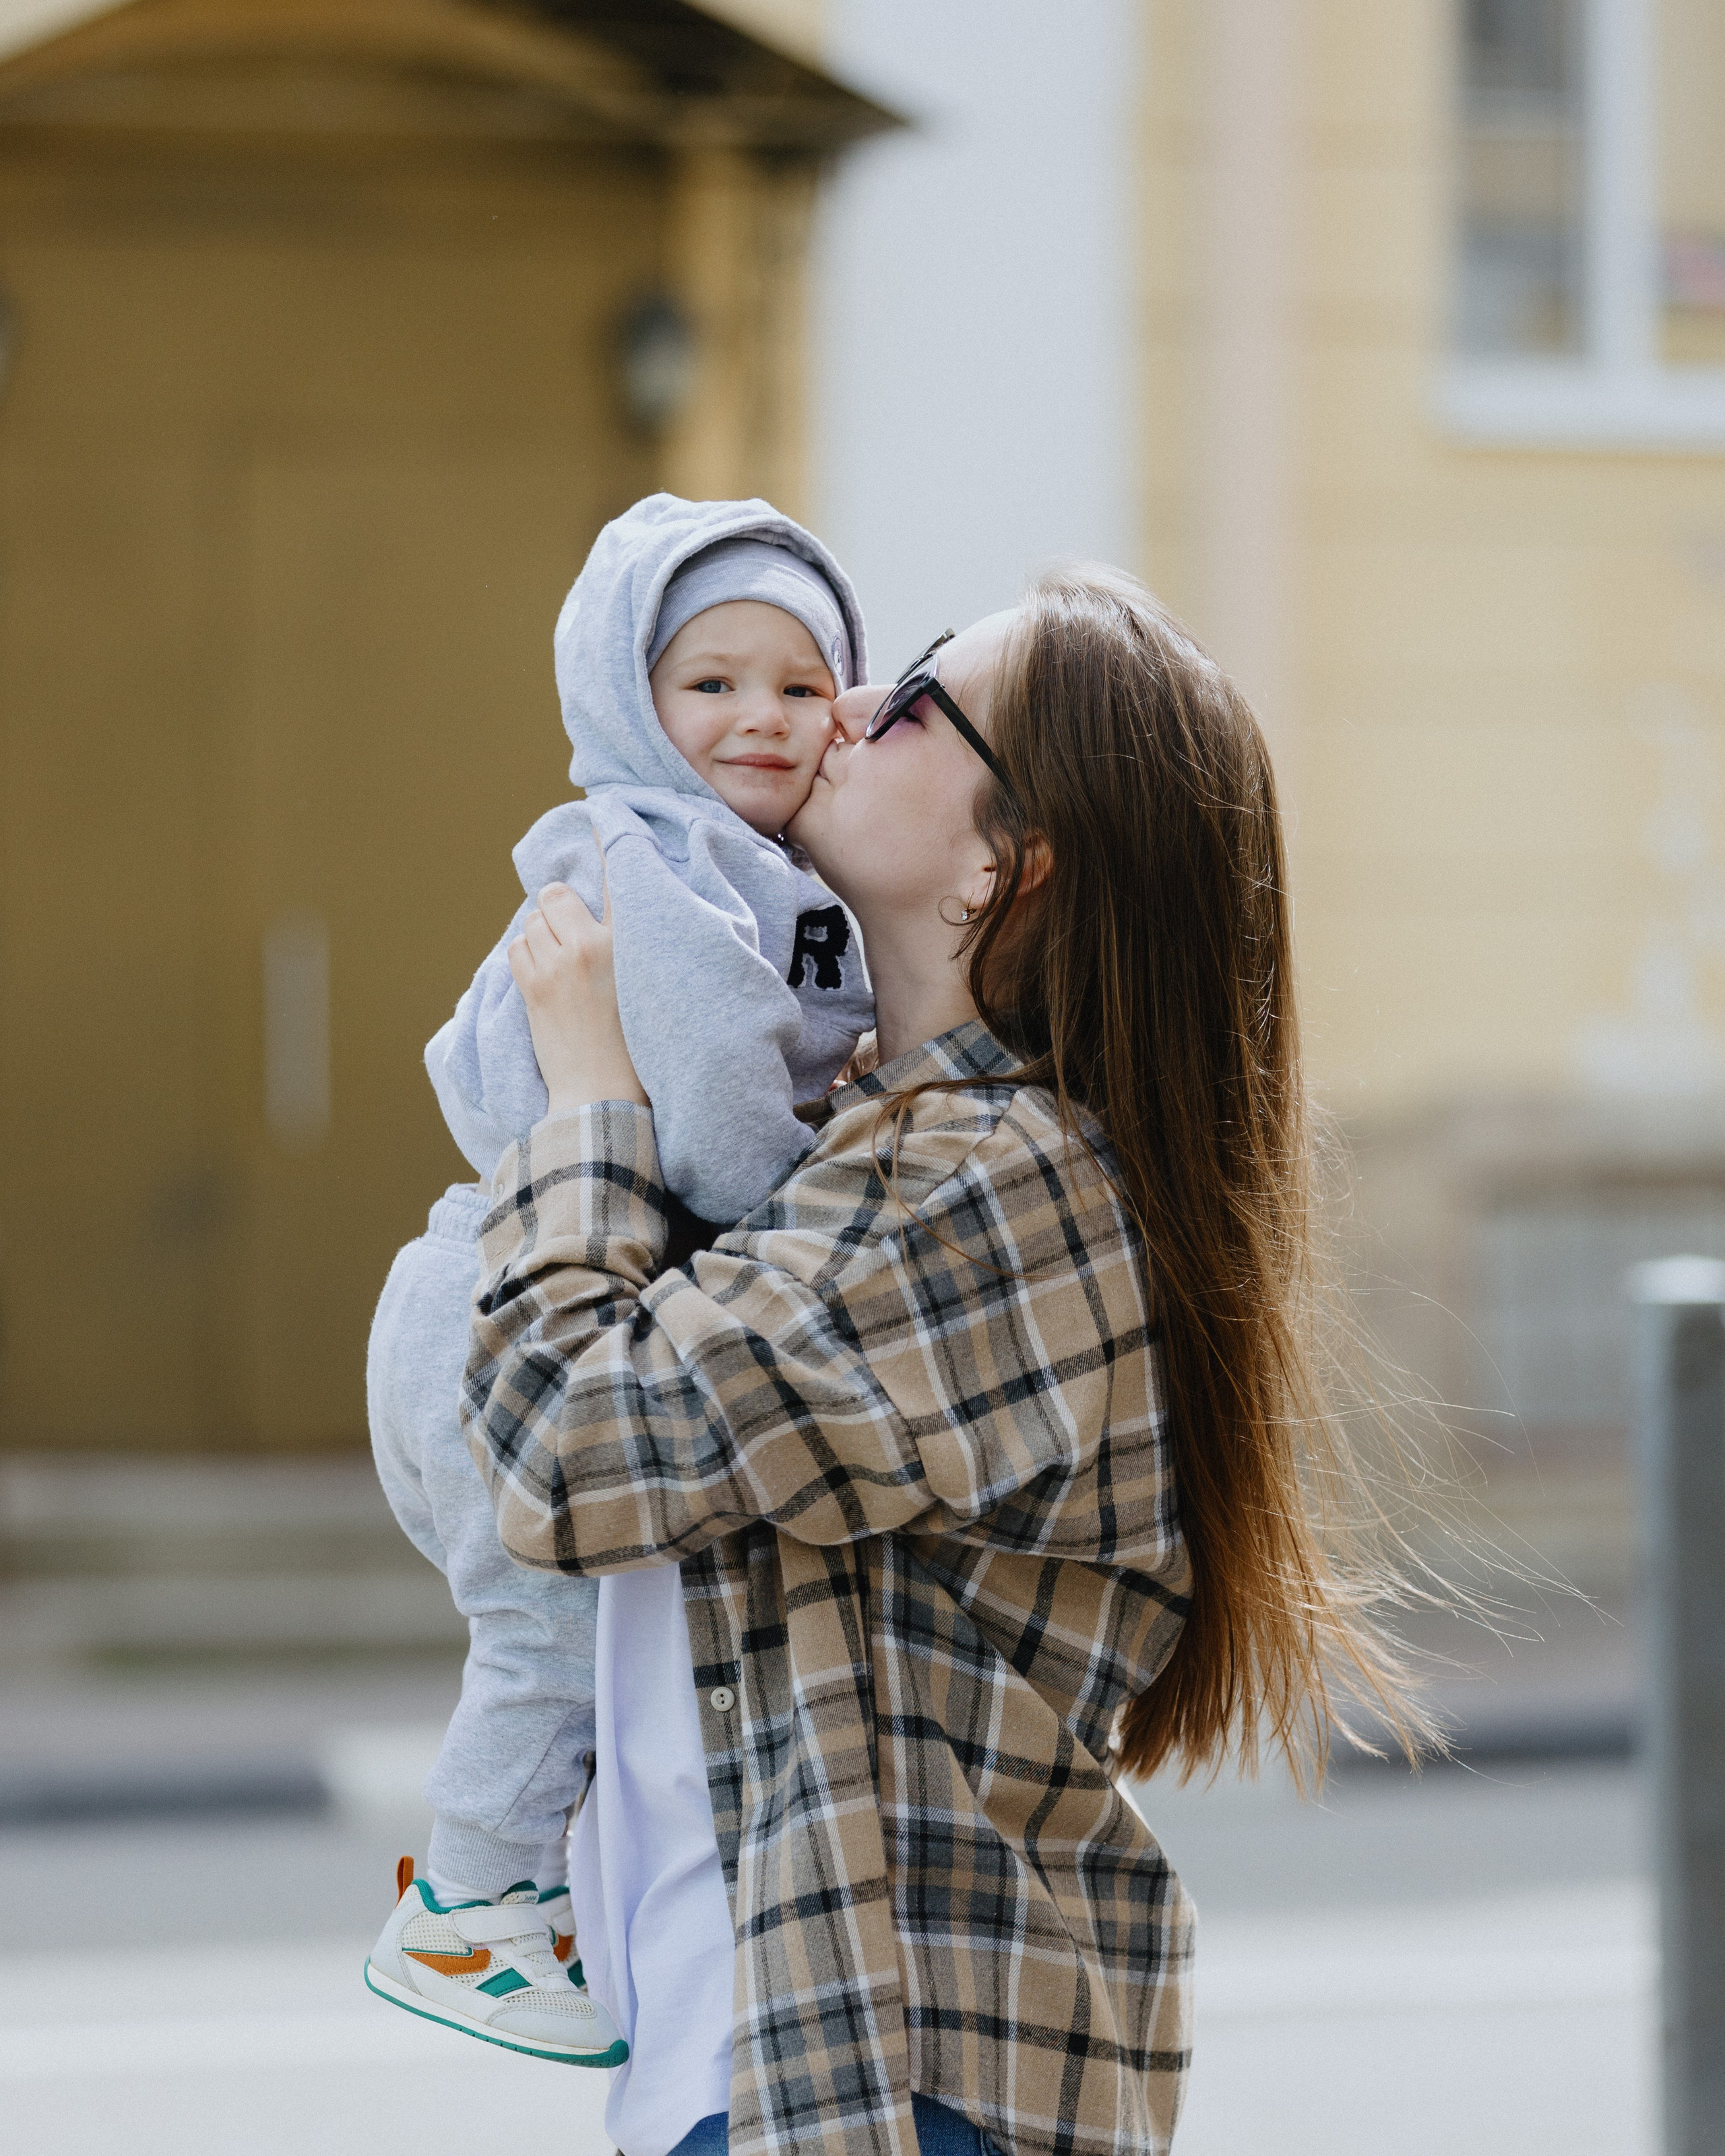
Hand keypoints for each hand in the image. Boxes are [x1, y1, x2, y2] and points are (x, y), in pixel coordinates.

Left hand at [507, 858, 647, 1119]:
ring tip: (559, 967)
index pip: (616, 877)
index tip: (600, 819)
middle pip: (556, 895)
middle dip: (557, 912)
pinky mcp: (533, 986)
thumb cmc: (634, 1049)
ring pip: (532, 920)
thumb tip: (594, 916)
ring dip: (540, 936)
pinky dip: (525, 957)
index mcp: (631, 943)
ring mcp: (559, 965)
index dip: (606, 843)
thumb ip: (628, 946)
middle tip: (571, 942)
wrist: (603, 1095)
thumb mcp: (647, 987)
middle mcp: (593, 946)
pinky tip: (543, 981)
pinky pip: (517, 947)